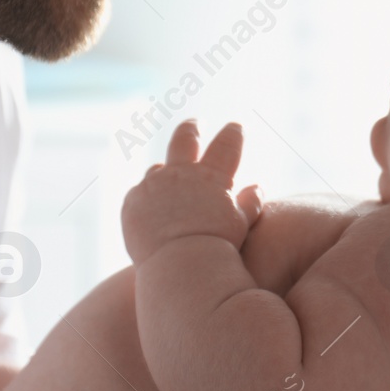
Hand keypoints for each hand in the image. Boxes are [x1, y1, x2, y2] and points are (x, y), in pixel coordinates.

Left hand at [121, 120, 263, 264]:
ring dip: (164, 171)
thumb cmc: (217, 248)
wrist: (179, 267)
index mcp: (212, 176)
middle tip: (195, 123)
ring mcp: (154, 185)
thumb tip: (256, 186)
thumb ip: (250, 203)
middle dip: (192, 128)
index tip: (235, 126)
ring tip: (166, 175)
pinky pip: (139, 193)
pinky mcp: (133, 201)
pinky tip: (148, 208)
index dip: (233, 133)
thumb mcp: (241, 224)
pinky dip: (146, 198)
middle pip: (185, 138)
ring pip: (157, 169)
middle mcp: (181, 174)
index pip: (227, 143)